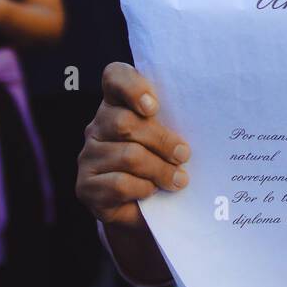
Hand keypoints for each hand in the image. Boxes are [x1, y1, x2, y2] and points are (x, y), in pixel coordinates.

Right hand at [77, 62, 190, 228]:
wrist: (145, 209)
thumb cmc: (163, 163)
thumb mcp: (170, 139)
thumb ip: (175, 124)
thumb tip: (200, 125)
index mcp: (118, 105)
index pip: (115, 77)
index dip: (132, 87)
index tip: (154, 106)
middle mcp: (97, 127)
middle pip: (125, 122)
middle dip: (162, 140)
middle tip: (184, 155)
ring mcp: (88, 156)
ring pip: (128, 155)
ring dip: (160, 170)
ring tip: (178, 180)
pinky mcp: (86, 187)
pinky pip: (119, 183)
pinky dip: (143, 188)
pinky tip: (152, 191)